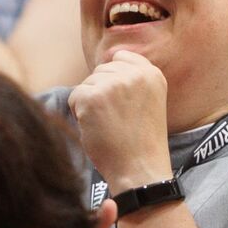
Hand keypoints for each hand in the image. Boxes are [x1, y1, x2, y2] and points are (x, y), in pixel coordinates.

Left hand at [68, 50, 172, 189]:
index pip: (121, 57)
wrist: (140, 169)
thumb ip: (132, 77)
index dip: (115, 80)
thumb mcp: (149, 100)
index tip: (124, 105)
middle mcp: (134, 74)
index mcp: (152, 73)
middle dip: (102, 93)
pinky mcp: (92, 98)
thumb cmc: (141, 140)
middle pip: (101, 71)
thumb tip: (107, 58)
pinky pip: (74, 97)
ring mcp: (113, 85)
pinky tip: (97, 129)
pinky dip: (79, 114)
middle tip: (118, 120)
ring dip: (90, 104)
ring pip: (87, 84)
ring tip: (109, 125)